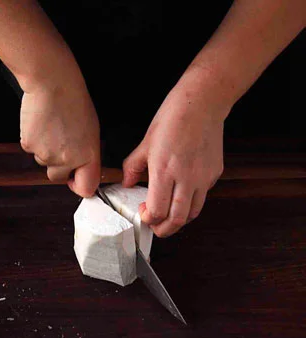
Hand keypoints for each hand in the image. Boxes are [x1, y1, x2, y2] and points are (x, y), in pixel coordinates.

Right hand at [18, 43, 100, 197]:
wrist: (52, 83)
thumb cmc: (74, 101)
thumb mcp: (91, 131)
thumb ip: (87, 155)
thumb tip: (81, 169)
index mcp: (88, 156)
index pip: (86, 188)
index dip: (80, 186)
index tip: (76, 180)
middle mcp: (67, 160)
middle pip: (58, 177)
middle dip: (59, 166)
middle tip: (61, 143)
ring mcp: (46, 155)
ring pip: (44, 162)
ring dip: (47, 150)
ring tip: (52, 128)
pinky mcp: (29, 145)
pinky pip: (31, 150)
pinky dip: (35, 140)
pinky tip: (41, 125)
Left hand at [123, 74, 227, 236]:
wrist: (202, 103)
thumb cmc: (172, 118)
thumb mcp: (145, 142)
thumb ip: (133, 167)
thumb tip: (126, 184)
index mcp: (164, 171)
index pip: (158, 211)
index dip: (149, 218)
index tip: (143, 213)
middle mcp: (186, 178)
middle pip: (177, 220)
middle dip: (164, 230)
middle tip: (156, 226)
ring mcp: (203, 178)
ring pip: (193, 213)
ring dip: (179, 220)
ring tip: (169, 216)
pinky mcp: (214, 174)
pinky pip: (202, 197)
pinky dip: (191, 203)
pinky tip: (182, 194)